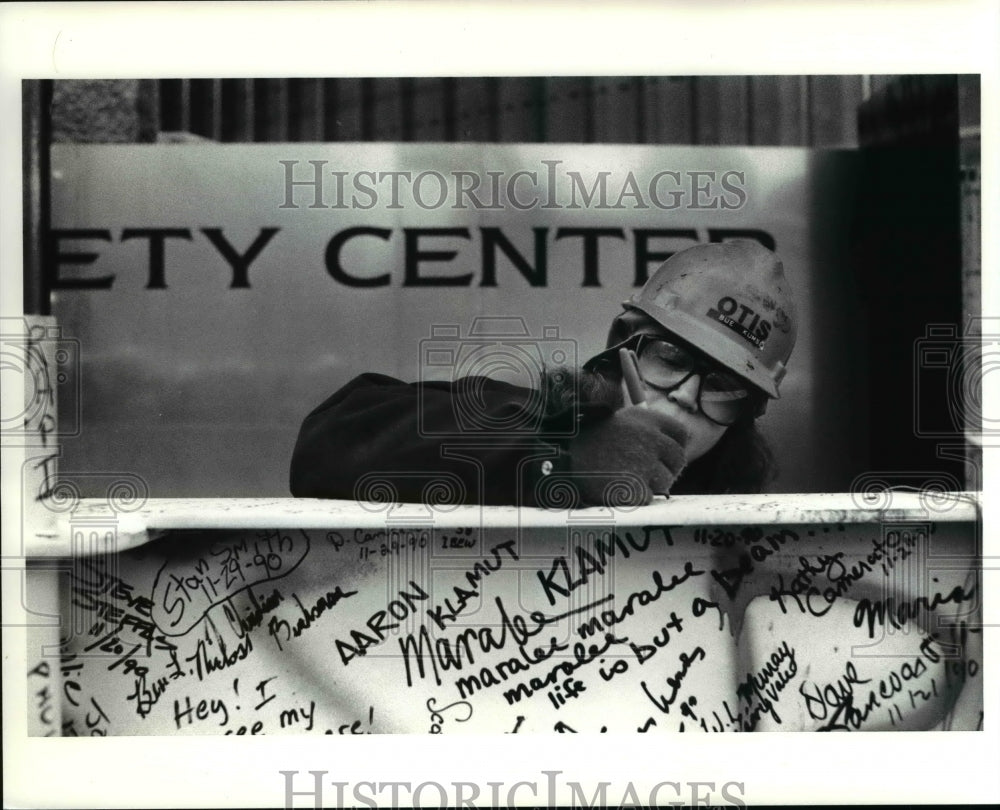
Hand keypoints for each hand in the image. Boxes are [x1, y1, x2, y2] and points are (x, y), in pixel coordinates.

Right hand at [565, 407, 688, 505]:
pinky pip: (649, 498)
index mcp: (646, 419)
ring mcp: (645, 464)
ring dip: (650, 485)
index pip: (680, 434)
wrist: (560, 460)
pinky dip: (635, 498)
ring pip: (666, 481)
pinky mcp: (637, 488)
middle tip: (643, 473)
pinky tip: (617, 490)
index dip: (673, 447)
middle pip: (678, 459)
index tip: (662, 456)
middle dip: (666, 469)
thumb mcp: (617, 422)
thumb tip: (673, 446)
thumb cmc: (587, 442)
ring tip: (623, 479)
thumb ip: (645, 430)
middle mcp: (650, 438)